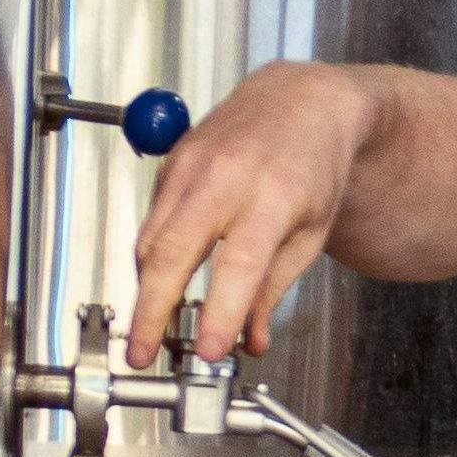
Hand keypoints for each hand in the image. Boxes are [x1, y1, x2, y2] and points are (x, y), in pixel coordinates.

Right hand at [123, 65, 374, 362]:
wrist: (300, 101)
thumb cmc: (312, 165)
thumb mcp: (311, 233)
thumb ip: (274, 290)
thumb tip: (249, 341)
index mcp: (274, 195)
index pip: (239, 264)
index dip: (220, 312)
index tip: (208, 352)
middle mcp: (226, 175)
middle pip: (173, 252)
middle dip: (152, 312)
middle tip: (144, 355)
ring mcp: (192, 164)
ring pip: (151, 240)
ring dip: (147, 291)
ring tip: (153, 333)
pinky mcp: (171, 163)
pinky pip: (152, 222)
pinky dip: (153, 259)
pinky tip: (162, 281)